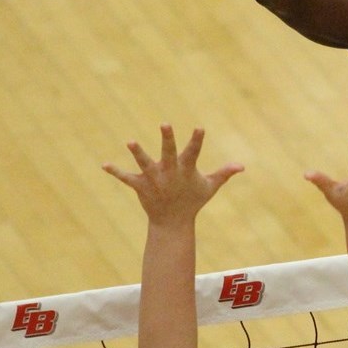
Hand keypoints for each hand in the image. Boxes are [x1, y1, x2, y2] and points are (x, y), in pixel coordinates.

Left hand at [103, 125, 243, 226]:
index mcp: (186, 170)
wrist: (173, 223)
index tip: (199, 127)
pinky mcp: (141, 186)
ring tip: (130, 141)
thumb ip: (224, 174)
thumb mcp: (209, 187)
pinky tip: (104, 165)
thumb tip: (243, 166)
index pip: (193, 152)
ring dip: (138, 153)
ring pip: (145, 163)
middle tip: (165, 124)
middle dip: (167, 139)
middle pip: (168, 153)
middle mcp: (169, 173)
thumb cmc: (192, 201)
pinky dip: (115, 172)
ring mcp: (154, 180)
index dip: (196, 140)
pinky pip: (126, 178)